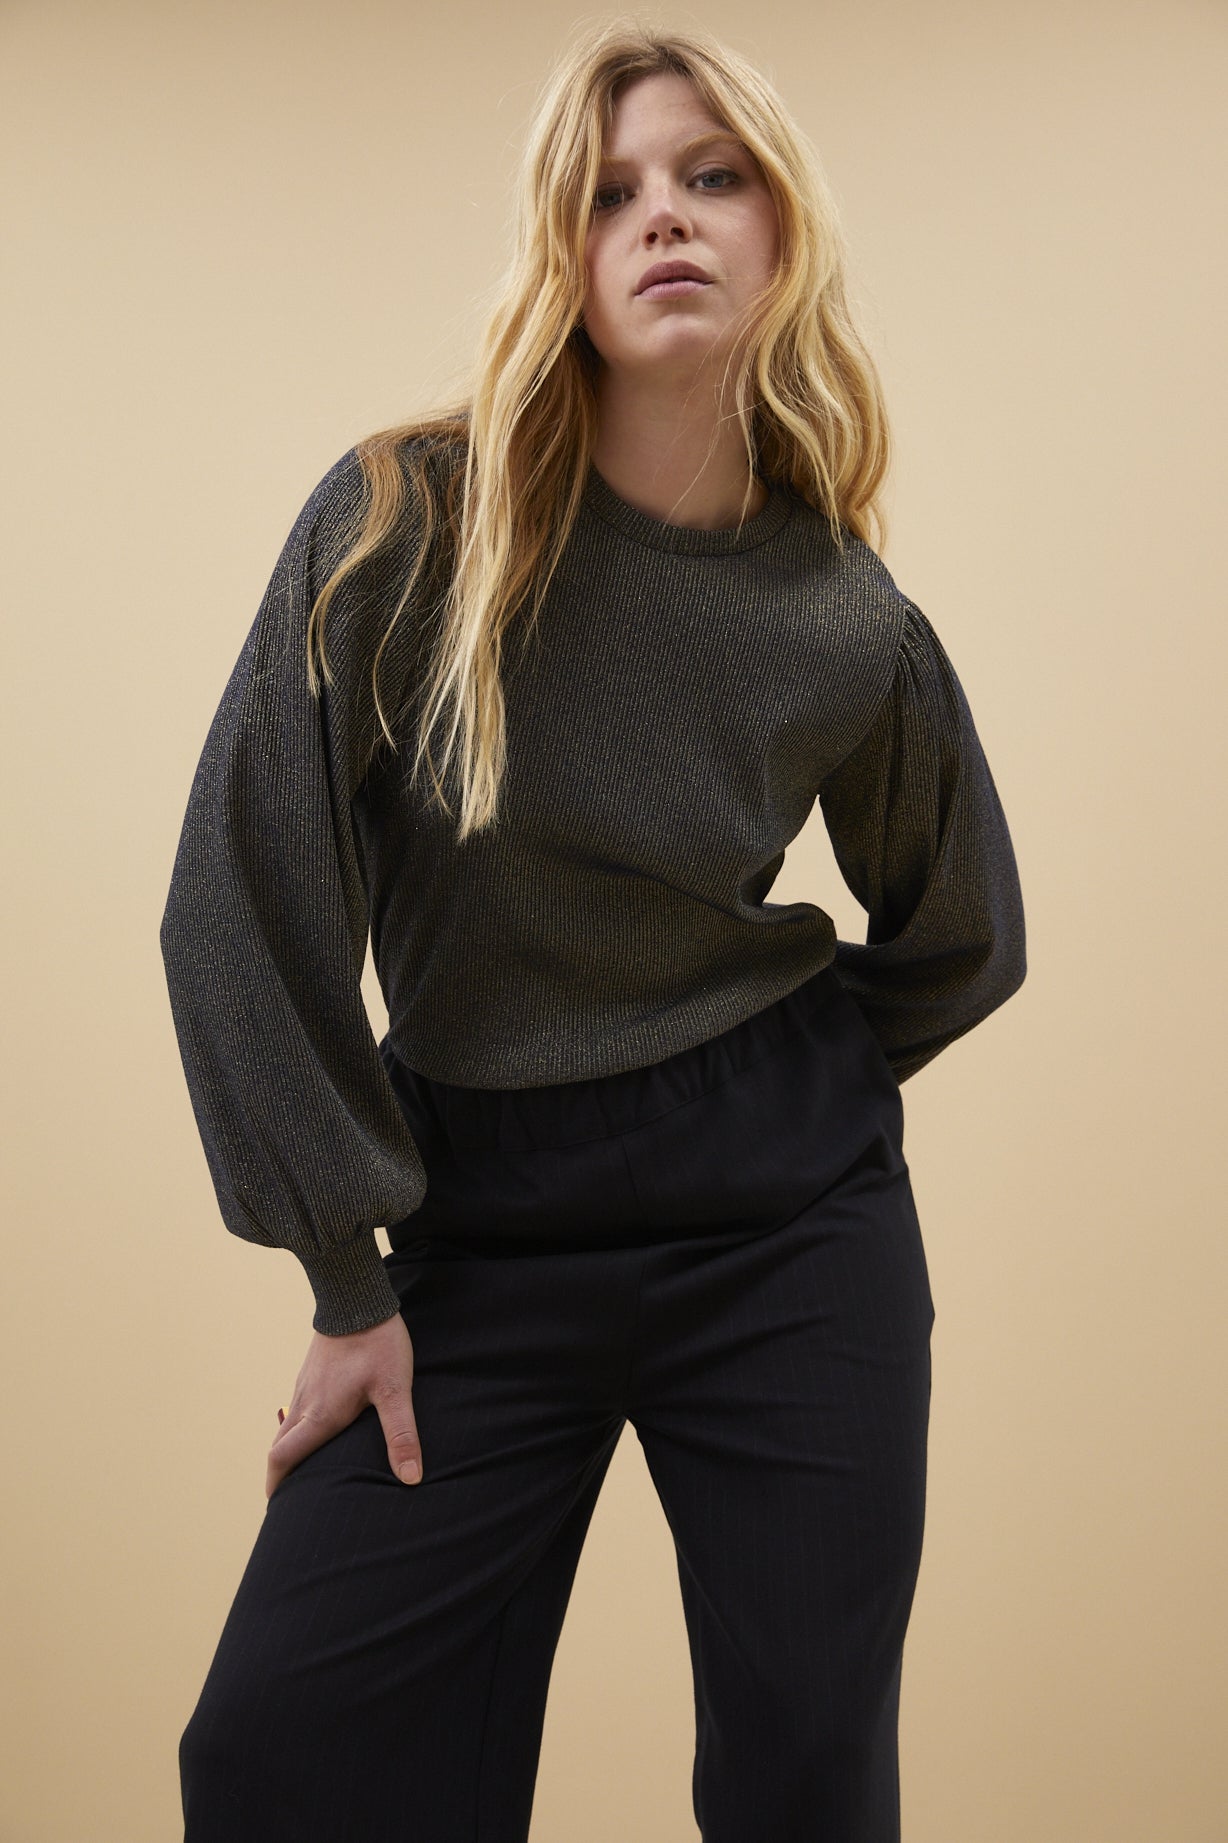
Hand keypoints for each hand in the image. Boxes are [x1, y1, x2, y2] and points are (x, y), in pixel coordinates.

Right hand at [266, 1309, 422, 1498]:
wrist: (356, 1296)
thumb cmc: (377, 1344)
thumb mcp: (395, 1390)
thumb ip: (402, 1434)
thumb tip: (411, 1478)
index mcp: (319, 1416)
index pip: (282, 1458)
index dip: (277, 1484)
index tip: (278, 1506)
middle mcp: (304, 1403)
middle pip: (280, 1446)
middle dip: (281, 1473)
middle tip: (292, 1495)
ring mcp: (304, 1385)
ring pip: (287, 1426)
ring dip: (289, 1449)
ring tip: (305, 1468)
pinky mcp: (311, 1371)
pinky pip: (296, 1407)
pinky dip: (298, 1427)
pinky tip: (318, 1427)